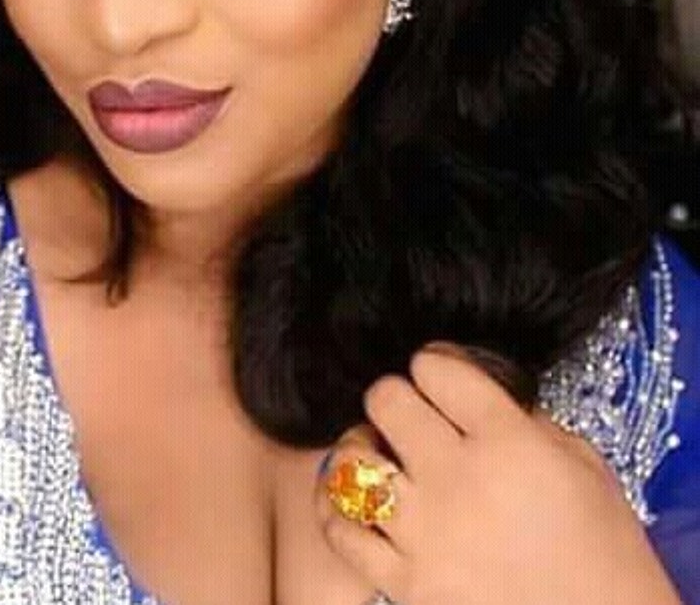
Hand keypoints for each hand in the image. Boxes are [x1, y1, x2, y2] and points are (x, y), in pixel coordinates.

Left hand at [314, 343, 683, 604]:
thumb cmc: (607, 553)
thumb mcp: (583, 465)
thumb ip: (523, 422)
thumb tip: (470, 400)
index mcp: (507, 442)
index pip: (438, 368)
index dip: (436, 363)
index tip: (441, 375)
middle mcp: (456, 479)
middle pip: (386, 400)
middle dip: (398, 398)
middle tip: (412, 416)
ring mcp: (424, 533)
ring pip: (352, 461)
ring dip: (362, 448)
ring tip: (379, 455)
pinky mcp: (405, 582)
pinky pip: (341, 530)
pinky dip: (338, 509)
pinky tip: (356, 500)